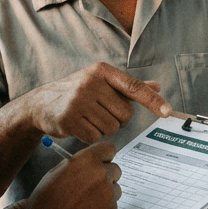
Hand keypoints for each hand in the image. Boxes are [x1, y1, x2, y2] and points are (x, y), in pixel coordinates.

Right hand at [20, 142, 120, 208]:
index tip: (103, 161)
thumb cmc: (46, 201)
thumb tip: (92, 162)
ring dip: (105, 193)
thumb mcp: (57, 172)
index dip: (104, 156)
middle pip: (116, 169)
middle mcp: (101, 175)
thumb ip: (79, 164)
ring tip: (85, 203)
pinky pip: (112, 207)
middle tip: (91, 186)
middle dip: (106, 176)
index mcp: (87, 160)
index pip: (109, 149)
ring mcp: (109, 195)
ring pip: (115, 189)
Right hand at [22, 63, 169, 142]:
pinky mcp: (69, 119)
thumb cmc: (76, 93)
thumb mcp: (101, 83)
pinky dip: (91, 137)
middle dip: (118, 120)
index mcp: (102, 71)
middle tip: (101, 114)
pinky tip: (80, 127)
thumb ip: (128, 87)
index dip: (152, 100)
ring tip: (88, 119)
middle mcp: (91, 83)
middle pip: (125, 114)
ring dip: (104, 129)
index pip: (133, 87)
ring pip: (111, 128)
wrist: (40, 104)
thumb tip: (156, 86)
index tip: (167, 111)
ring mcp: (78, 101)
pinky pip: (95, 137)